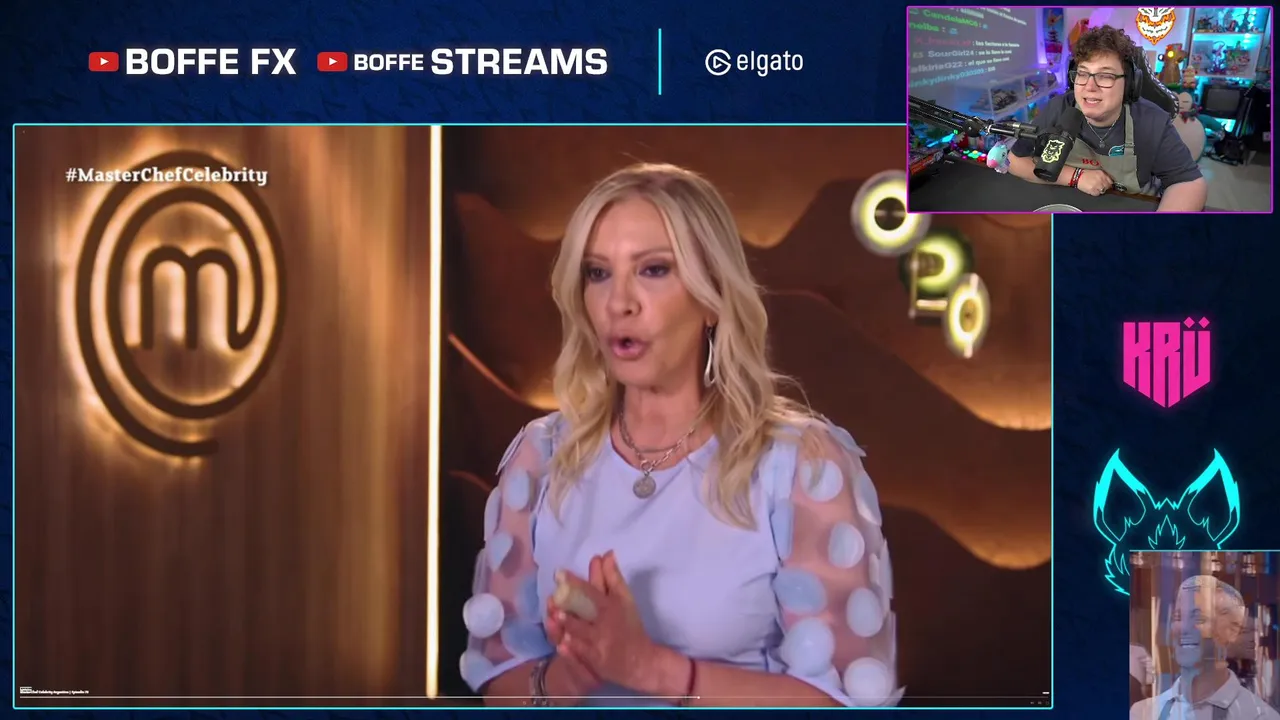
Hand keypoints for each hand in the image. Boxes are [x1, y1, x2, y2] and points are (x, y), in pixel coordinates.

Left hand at [555, 552, 663, 690]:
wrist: (640, 660)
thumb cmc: (630, 626)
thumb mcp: (626, 600)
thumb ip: (614, 578)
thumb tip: (607, 554)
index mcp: (611, 605)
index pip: (592, 590)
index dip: (576, 581)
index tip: (560, 573)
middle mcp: (604, 621)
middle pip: (585, 608)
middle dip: (569, 601)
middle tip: (554, 593)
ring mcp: (599, 641)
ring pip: (580, 630)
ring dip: (568, 622)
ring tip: (555, 614)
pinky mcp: (595, 659)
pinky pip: (581, 653)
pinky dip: (572, 648)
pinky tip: (562, 643)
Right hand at [1076, 168, 1113, 195]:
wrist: (1077, 176)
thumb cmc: (1086, 174)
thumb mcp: (1097, 172)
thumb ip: (1104, 176)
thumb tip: (1109, 182)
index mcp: (1102, 174)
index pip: (1110, 181)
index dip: (1109, 184)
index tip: (1107, 186)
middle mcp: (1101, 179)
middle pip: (1107, 187)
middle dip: (1105, 188)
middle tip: (1100, 187)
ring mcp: (1097, 185)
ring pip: (1103, 191)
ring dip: (1100, 191)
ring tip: (1095, 188)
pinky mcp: (1092, 190)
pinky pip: (1097, 194)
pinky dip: (1095, 193)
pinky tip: (1092, 190)